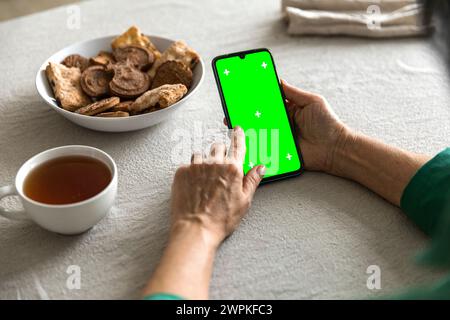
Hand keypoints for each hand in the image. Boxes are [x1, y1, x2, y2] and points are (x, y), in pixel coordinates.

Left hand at [170, 126, 265, 247]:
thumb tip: (261, 167)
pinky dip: (192, 170)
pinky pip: (188, 163)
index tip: (237, 129)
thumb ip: (252, 180)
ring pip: (202, 153)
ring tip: (204, 179)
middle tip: (219, 167)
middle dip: (220, 152)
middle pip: (218, 146)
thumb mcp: (244, 201)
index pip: (237, 144)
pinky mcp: (182, 171)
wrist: (195, 229)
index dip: (238, 135)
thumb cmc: (220, 219)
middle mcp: (214, 163)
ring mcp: (196, 166)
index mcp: (232, 169)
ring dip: (204, 161)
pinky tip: (194, 185)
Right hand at [223, 81, 348, 172]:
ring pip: (261, 131)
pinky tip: (247, 139)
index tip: (244, 92)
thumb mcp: (312, 101)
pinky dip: (257, 144)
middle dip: (248, 113)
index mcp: (289, 109)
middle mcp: (283, 122)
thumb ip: (294, 93)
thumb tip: (278, 81)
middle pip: (261, 116)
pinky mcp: (281, 150)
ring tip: (235, 123)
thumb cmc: (327, 123)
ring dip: (249, 128)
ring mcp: (281, 137)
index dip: (257, 97)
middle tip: (233, 109)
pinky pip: (266, 146)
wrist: (335, 149)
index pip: (270, 101)